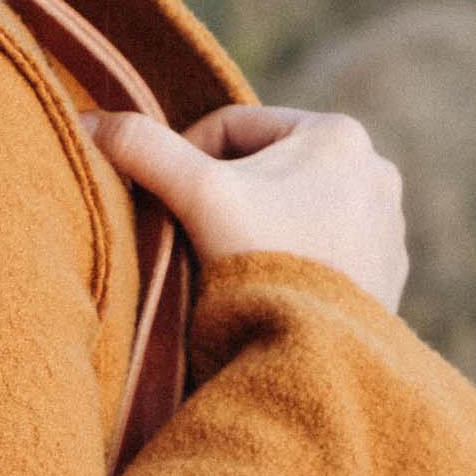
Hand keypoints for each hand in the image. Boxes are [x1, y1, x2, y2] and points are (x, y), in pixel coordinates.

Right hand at [78, 101, 408, 313]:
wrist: (321, 354)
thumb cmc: (261, 262)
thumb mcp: (195, 193)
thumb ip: (141, 148)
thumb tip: (86, 121)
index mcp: (338, 133)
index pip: (232, 128)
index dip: (184, 159)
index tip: (166, 201)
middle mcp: (376, 170)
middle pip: (266, 170)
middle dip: (226, 198)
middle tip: (193, 237)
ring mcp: (388, 225)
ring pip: (295, 210)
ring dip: (260, 229)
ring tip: (230, 268)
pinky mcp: (388, 273)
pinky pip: (324, 250)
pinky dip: (294, 262)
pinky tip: (271, 291)